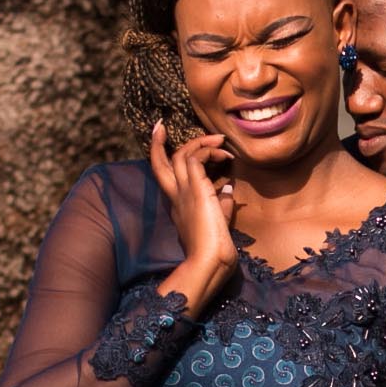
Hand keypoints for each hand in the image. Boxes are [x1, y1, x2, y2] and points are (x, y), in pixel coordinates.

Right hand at [147, 121, 237, 282]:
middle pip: (159, 163)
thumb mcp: (218, 221)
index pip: (169, 179)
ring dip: (200, 142)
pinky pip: (196, 158)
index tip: (174, 151)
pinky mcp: (195, 188)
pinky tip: (224, 155)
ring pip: (180, 155)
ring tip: (220, 140)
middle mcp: (177, 197)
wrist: (210, 260)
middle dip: (157, 143)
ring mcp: (183, 191)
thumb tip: (227, 188)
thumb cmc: (216, 249)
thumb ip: (220, 204)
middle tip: (160, 126)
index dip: (168, 162)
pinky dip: (209, 151)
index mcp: (179, 206)